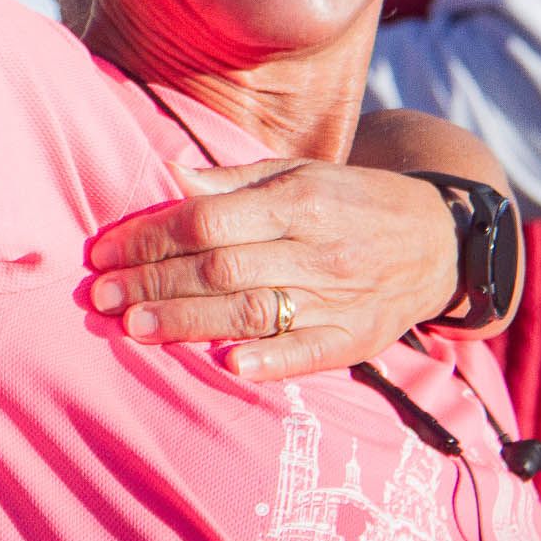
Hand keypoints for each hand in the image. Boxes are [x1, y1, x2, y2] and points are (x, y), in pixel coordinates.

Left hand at [83, 158, 459, 381]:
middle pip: (219, 269)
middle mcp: (315, 249)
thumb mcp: (297, 174)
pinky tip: (228, 366)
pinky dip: (270, 360)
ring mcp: (338, 296)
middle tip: (100, 299)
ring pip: (252, 311)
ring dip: (188, 322)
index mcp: (296, 201)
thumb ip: (232, 183)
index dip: (149, 238)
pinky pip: (311, 351)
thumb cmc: (350, 201)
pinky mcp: (358, 337)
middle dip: (152, 283)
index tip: (102, 254)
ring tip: (134, 328)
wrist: (440, 239)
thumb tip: (168, 174)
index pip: (206, 221)